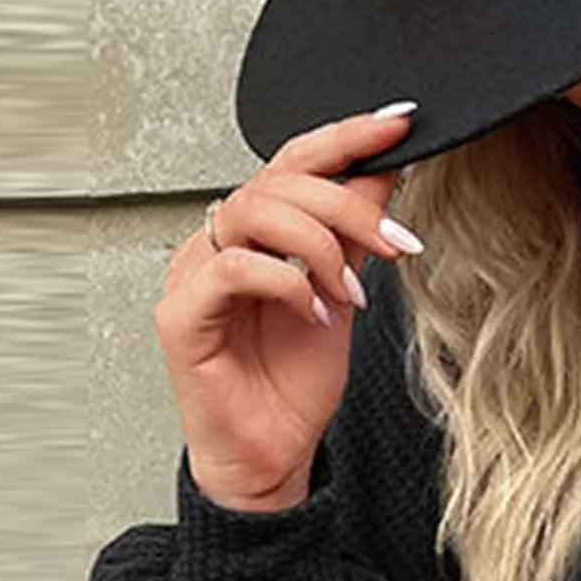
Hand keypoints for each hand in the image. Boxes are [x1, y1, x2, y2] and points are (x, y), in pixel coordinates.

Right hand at [152, 104, 421, 510]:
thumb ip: (356, 237)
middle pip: (278, 179)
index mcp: (257, 233)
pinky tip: (315, 313)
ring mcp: (194, 274)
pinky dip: (287, 283)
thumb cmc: (293, 387)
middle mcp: (221, 243)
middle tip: (397, 239)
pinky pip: (235, 267)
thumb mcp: (344, 297)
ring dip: (321, 245)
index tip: (399, 125)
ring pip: (254, 211)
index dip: (345, 137)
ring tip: (351, 293)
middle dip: (348, 203)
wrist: (273, 455)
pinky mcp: (182, 314)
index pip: (294, 161)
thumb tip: (388, 175)